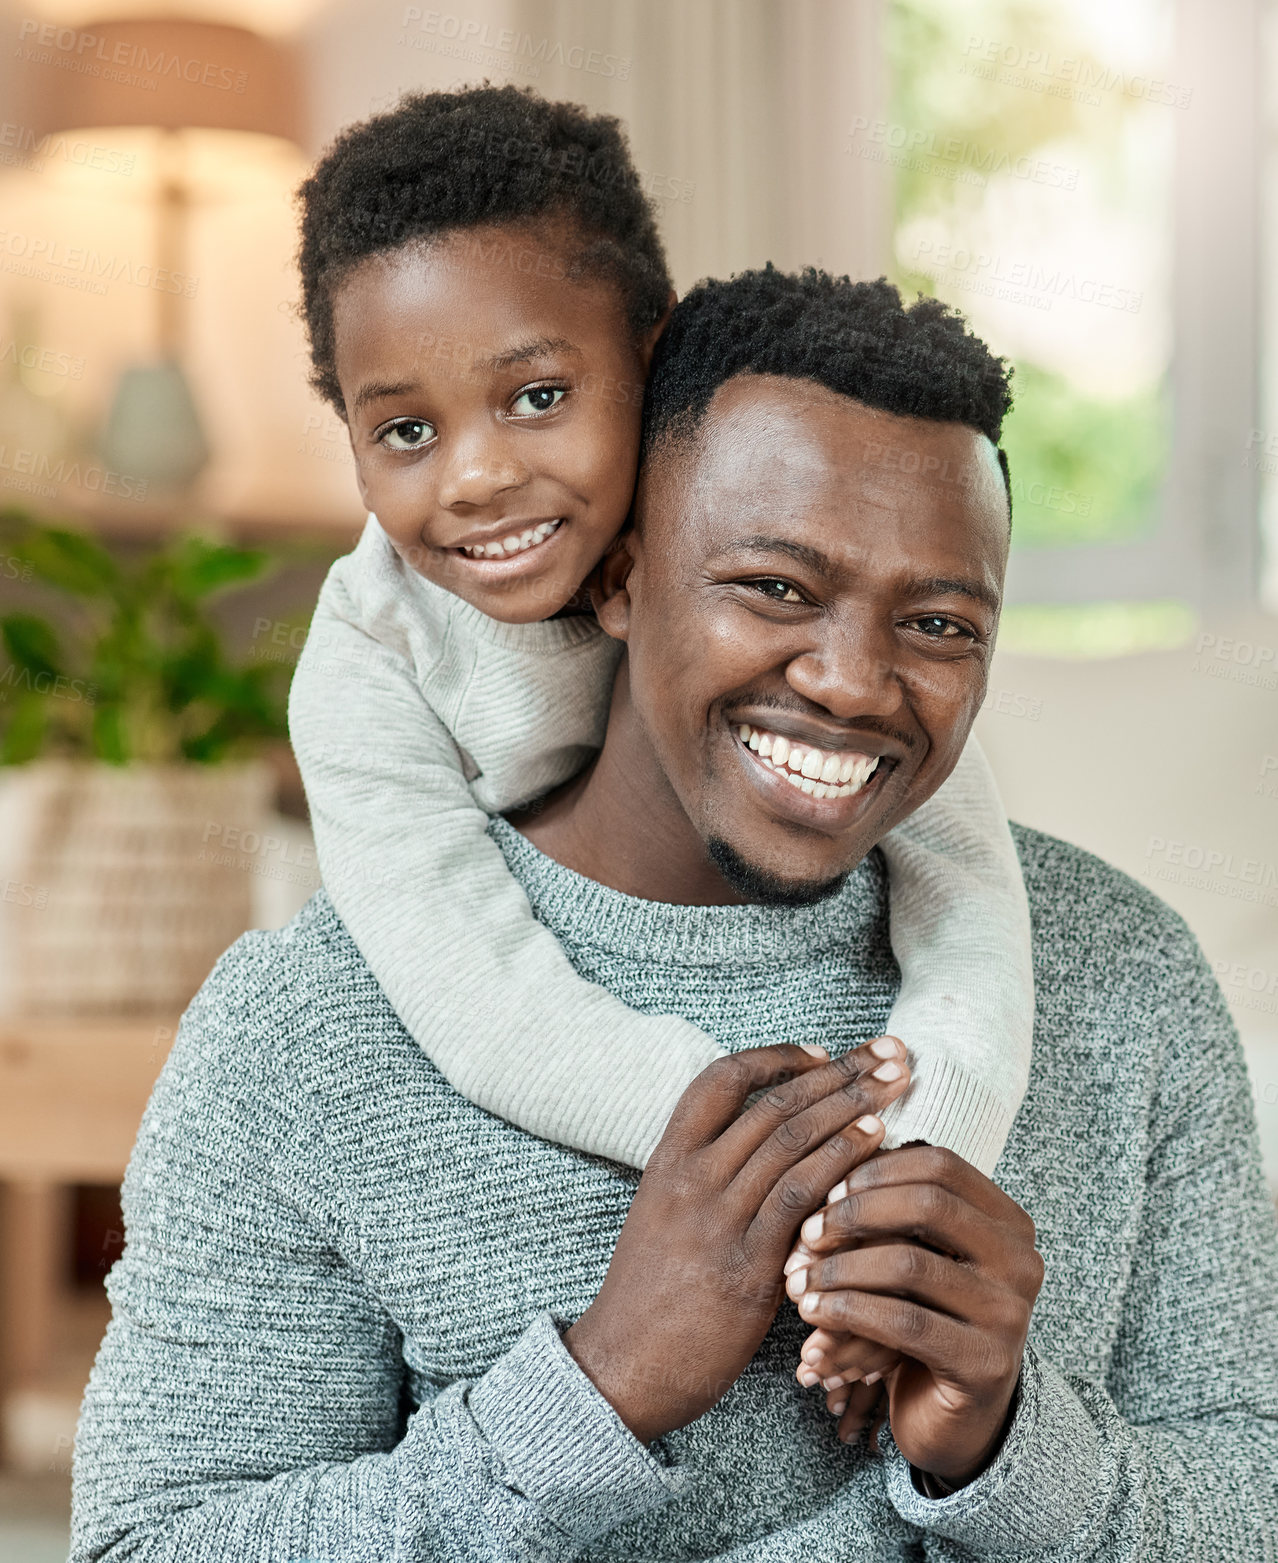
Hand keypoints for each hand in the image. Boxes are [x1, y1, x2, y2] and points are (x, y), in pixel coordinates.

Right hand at [563, 1036, 912, 1444]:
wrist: (622, 1367)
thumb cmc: (649, 1293)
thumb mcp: (662, 1214)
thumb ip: (705, 1174)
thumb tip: (762, 1142)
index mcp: (668, 1158)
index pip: (722, 1078)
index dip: (777, 1057)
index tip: (825, 1051)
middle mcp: (691, 1177)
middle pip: (773, 1102)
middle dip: (839, 1071)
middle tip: (889, 1051)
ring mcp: (717, 1218)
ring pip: (791, 1139)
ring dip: (851, 1106)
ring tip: (896, 1086)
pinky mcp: (746, 1265)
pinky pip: (800, 1196)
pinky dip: (841, 1161)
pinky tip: (877, 1143)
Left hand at [783, 1144, 1043, 1484]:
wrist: (955, 1416)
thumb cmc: (924, 1319)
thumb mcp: (916, 1257)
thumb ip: (892, 1210)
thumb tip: (827, 1165)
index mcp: (1009, 1222)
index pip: (940, 1165)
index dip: (876, 1170)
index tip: (826, 1191)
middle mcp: (1022, 1261)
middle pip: (928, 1203)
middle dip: (855, 1213)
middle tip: (806, 1234)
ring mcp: (1010, 1314)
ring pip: (909, 1264)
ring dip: (841, 1268)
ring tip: (799, 1280)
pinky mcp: (986, 1364)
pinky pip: (904, 1323)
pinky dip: (848, 1312)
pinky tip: (814, 1313)